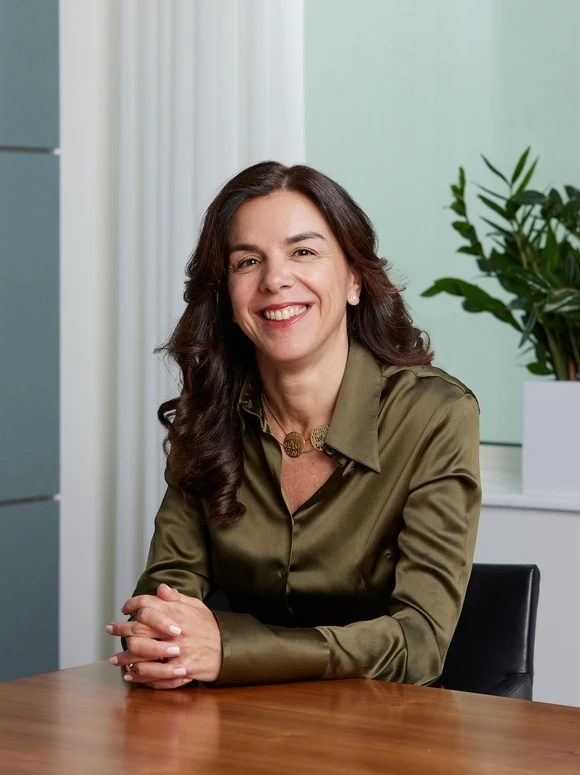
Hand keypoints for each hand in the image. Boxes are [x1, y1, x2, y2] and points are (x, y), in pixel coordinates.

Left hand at [106, 584, 222, 688]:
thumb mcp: (197, 607)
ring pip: (142, 655)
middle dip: (121, 629)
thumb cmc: (211, 627)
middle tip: (110, 630)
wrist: (230, 649)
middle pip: (139, 629)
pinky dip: (141, 677)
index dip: (133, 604)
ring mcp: (178, 652)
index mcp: (179, 612)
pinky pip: (155, 675)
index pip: (149, 604)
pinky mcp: (181, 670)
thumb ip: (177, 599)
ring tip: (115, 660)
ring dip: (125, 658)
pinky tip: (132, 675)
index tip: (125, 608)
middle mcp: (176, 630)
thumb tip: (160, 589)